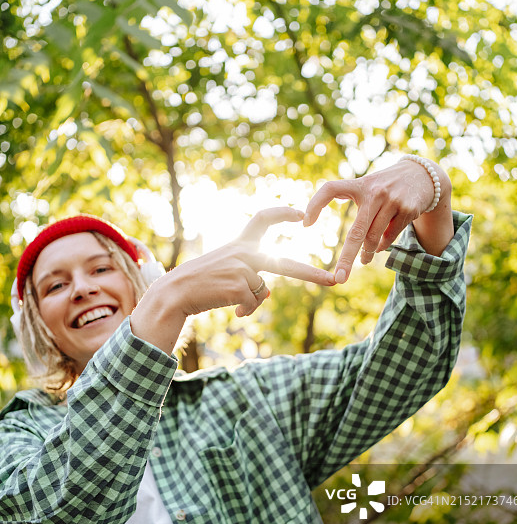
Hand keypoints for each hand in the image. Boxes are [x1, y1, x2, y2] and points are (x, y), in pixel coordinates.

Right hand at [175, 206, 334, 318]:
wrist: (176, 292)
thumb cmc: (200, 284)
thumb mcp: (226, 273)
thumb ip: (249, 277)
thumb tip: (268, 295)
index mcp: (239, 244)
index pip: (263, 219)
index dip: (283, 213)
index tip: (301, 213)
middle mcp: (244, 253)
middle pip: (285, 265)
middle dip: (311, 275)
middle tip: (333, 281)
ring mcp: (243, 269)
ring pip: (262, 292)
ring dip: (249, 301)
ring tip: (227, 298)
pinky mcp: (240, 286)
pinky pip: (253, 303)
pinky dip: (244, 310)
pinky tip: (228, 306)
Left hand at [303, 159, 452, 282]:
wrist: (422, 176)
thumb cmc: (385, 186)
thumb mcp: (367, 186)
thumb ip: (351, 200)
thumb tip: (331, 229)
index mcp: (359, 185)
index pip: (331, 189)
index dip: (316, 204)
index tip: (305, 224)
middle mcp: (374, 192)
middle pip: (356, 231)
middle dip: (346, 258)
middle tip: (339, 278)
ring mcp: (392, 201)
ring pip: (374, 238)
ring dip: (366, 253)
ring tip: (363, 260)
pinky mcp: (407, 210)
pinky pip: (389, 237)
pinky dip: (382, 246)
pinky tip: (379, 248)